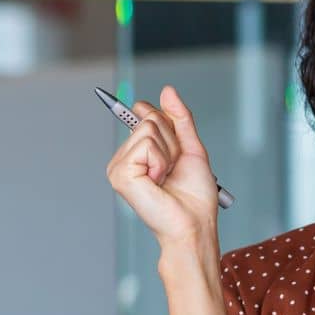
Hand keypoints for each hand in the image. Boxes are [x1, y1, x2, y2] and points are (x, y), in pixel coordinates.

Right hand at [104, 85, 219, 246]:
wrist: (195, 224)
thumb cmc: (195, 196)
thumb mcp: (191, 148)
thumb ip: (180, 118)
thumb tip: (167, 90)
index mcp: (139, 152)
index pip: (143, 113)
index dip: (162, 119)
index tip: (170, 140)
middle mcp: (125, 158)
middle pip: (149, 119)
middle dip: (173, 141)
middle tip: (174, 168)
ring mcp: (119, 166)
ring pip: (148, 129)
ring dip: (169, 152)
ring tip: (167, 176)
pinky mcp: (119, 174)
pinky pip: (146, 144)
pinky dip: (161, 161)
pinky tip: (159, 181)